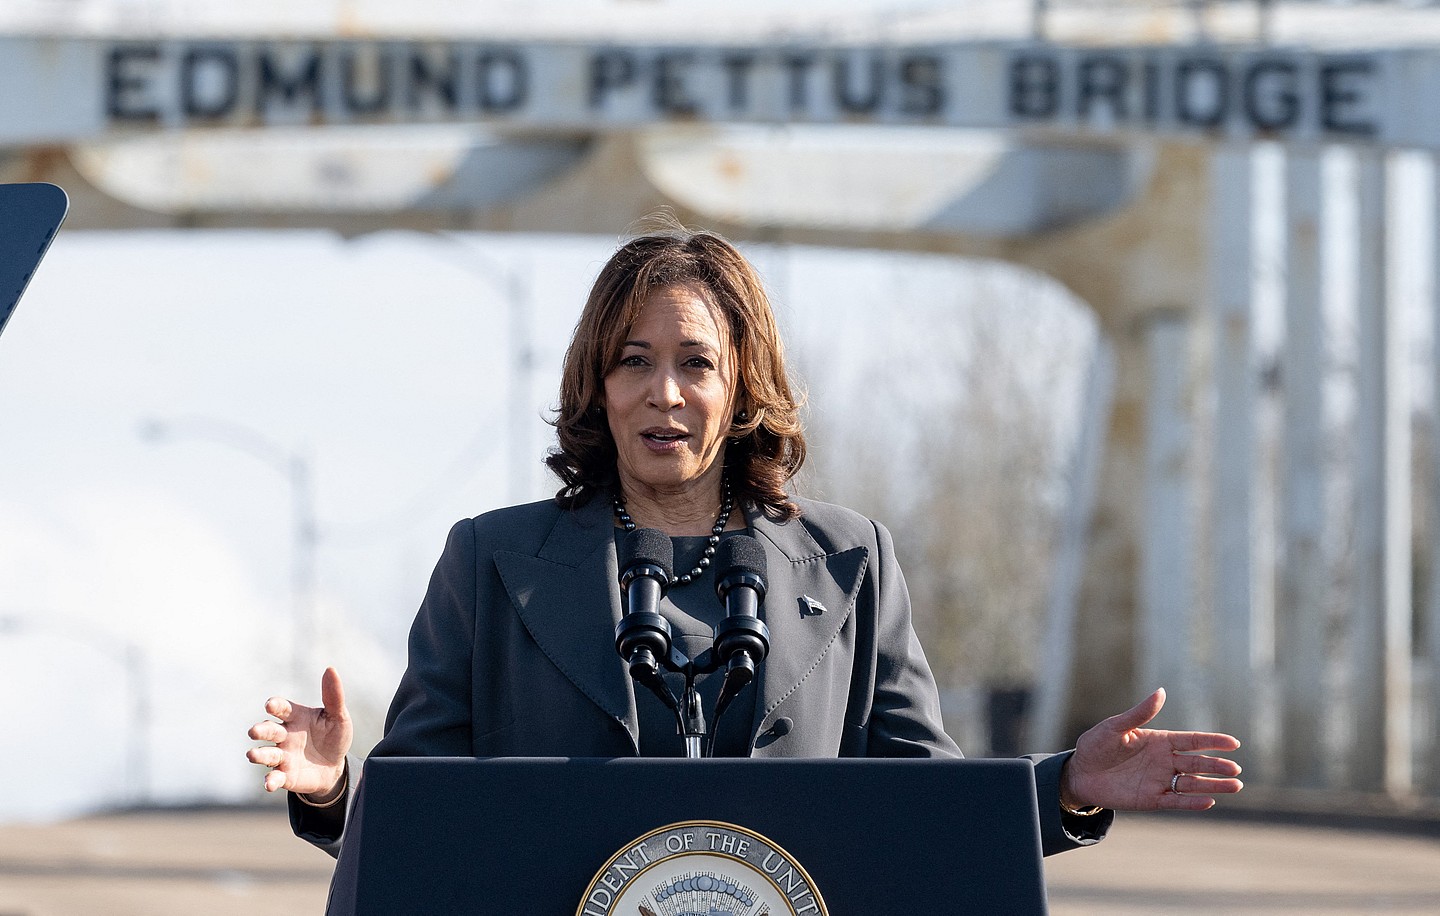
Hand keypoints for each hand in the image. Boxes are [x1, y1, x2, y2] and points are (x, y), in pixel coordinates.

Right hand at [246, 667, 352, 796]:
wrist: (335, 767)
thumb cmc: (334, 737)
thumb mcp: (338, 716)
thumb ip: (333, 696)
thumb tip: (330, 669)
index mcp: (296, 717)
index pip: (282, 708)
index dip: (275, 706)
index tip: (270, 705)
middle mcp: (285, 735)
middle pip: (268, 730)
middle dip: (260, 730)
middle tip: (255, 731)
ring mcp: (283, 756)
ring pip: (266, 754)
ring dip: (259, 755)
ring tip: (252, 755)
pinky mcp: (285, 775)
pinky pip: (274, 777)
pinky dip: (270, 780)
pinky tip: (270, 783)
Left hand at [1062, 688, 1242, 811]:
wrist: (1079, 773)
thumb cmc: (1096, 746)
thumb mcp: (1115, 727)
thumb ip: (1139, 713)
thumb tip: (1161, 691)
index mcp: (1160, 741)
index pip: (1192, 740)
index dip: (1213, 742)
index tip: (1234, 743)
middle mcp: (1165, 761)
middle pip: (1197, 763)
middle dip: (1217, 766)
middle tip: (1236, 770)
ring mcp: (1160, 781)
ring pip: (1192, 784)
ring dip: (1213, 785)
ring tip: (1235, 785)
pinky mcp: (1151, 799)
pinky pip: (1176, 801)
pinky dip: (1192, 802)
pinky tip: (1208, 801)